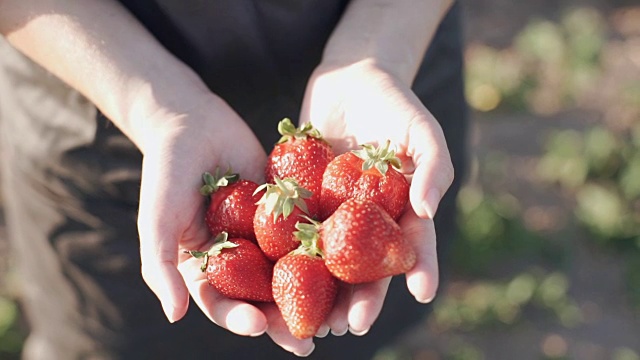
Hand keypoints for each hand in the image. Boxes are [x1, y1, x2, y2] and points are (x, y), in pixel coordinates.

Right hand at [134, 92, 320, 355]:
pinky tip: (348, 264)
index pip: (225, 303)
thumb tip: (174, 316)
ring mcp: (264, 235)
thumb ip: (162, 266)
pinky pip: (306, 233)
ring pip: (290, 271)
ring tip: (334, 317)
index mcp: (208, 267)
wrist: (192, 122)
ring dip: (311, 296)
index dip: (241, 319)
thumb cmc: (166, 172)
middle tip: (307, 343)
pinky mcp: (287, 210)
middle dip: (283, 322)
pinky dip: (325, 250)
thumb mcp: (157, 220)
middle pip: (263, 297)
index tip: (261, 327)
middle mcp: (239, 257)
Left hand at [296, 60, 453, 335]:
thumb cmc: (396, 104)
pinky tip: (276, 279)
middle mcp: (366, 222)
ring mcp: (333, 215)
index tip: (420, 294)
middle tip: (348, 325)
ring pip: (327, 262)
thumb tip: (428, 212)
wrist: (350, 79)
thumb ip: (433, 168)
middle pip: (365, 268)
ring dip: (320, 294)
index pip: (411, 248)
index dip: (417, 271)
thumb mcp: (423, 131)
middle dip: (358, 299)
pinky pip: (292, 230)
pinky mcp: (301, 202)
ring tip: (313, 320)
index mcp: (401, 213)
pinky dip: (284, 256)